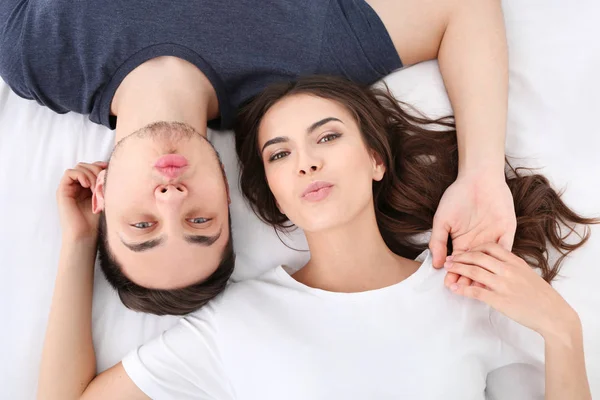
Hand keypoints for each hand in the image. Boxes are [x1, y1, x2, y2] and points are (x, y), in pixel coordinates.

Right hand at [56, 162, 106, 241]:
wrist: (84, 234)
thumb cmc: (95, 220)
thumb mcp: (103, 198)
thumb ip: (103, 184)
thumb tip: (110, 168)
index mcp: (87, 187)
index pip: (92, 167)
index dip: (100, 166)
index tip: (109, 171)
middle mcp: (77, 186)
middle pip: (85, 165)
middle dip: (96, 169)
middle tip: (101, 182)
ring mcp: (69, 188)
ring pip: (79, 167)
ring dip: (90, 173)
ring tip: (94, 187)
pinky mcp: (62, 190)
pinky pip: (69, 173)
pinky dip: (80, 175)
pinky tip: (87, 185)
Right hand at [429, 172, 516, 287]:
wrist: (478, 178)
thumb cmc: (457, 197)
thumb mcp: (442, 220)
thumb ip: (438, 242)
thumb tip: (436, 264)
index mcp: (463, 242)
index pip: (459, 264)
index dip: (454, 274)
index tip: (449, 284)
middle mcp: (478, 243)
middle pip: (474, 267)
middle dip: (467, 278)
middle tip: (461, 289)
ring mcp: (493, 239)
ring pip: (490, 263)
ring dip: (484, 274)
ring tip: (476, 285)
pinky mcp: (507, 232)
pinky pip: (506, 250)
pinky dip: (501, 261)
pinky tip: (495, 271)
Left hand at [444, 243, 578, 337]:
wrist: (553, 315)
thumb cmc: (541, 296)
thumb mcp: (526, 274)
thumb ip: (510, 267)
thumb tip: (492, 265)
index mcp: (516, 262)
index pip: (490, 246)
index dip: (474, 248)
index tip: (465, 251)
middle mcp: (508, 270)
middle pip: (478, 257)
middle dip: (460, 257)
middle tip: (450, 259)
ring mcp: (503, 285)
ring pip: (473, 272)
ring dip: (457, 269)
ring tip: (447, 269)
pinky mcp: (499, 300)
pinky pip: (475, 292)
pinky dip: (462, 289)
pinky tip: (454, 289)